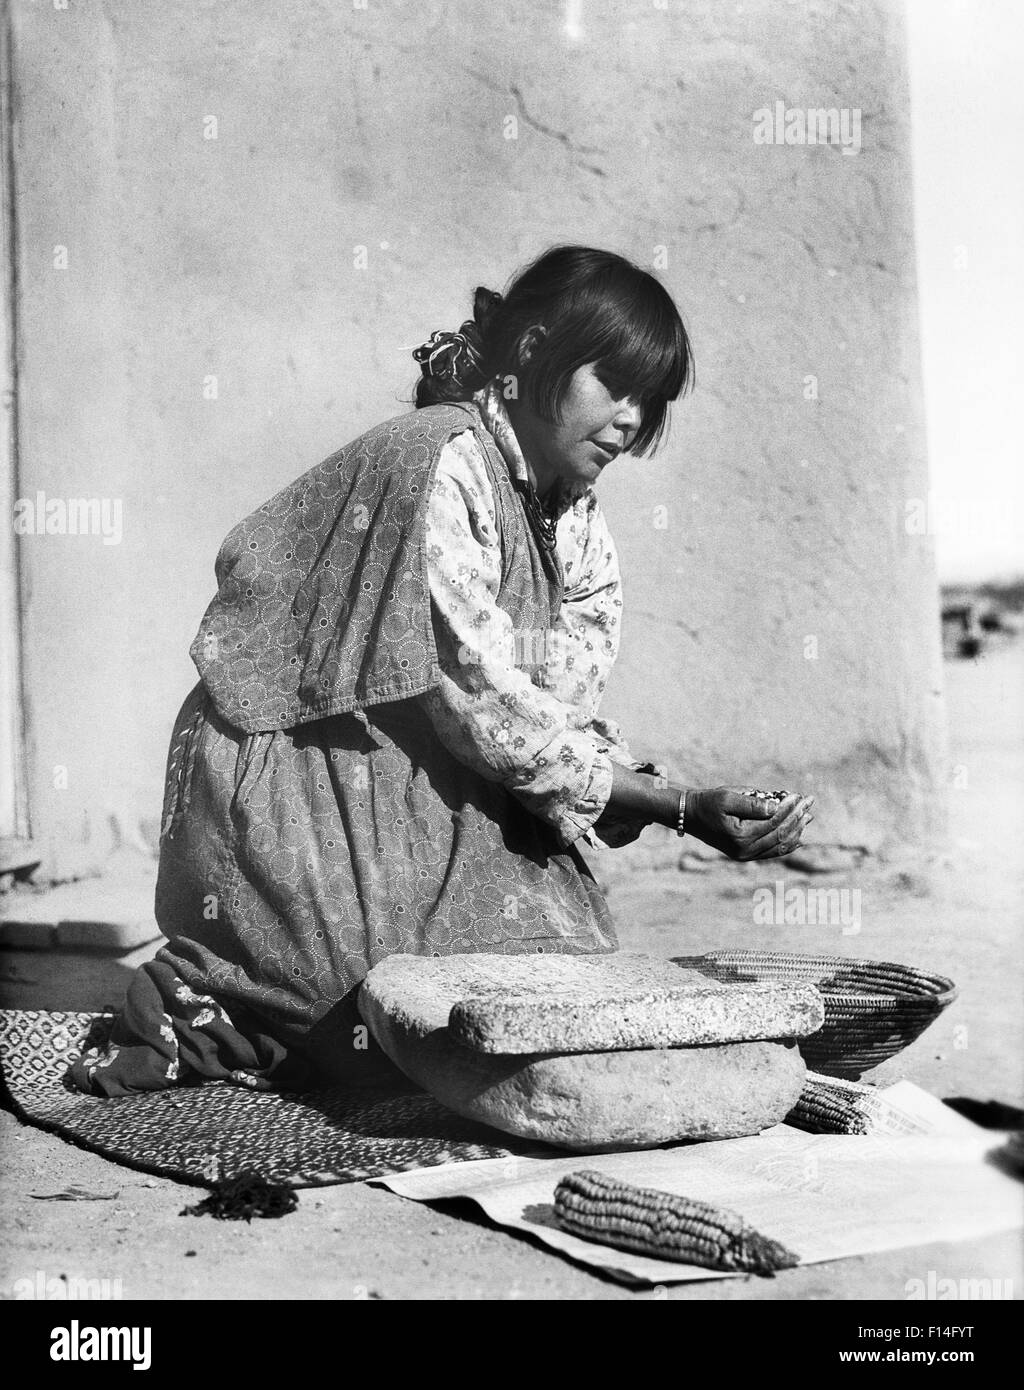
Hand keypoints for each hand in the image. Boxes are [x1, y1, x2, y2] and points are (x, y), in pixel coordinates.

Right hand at [685, 787, 813, 860]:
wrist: (692, 816)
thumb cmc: (709, 802)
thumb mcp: (727, 797)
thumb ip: (752, 803)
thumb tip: (777, 806)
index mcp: (740, 836)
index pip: (774, 821)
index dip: (789, 808)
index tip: (799, 795)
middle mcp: (745, 850)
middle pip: (780, 833)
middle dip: (797, 817)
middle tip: (809, 801)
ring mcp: (746, 856)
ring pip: (779, 845)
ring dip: (796, 830)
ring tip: (808, 816)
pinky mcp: (746, 856)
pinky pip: (772, 852)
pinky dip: (787, 844)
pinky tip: (799, 837)